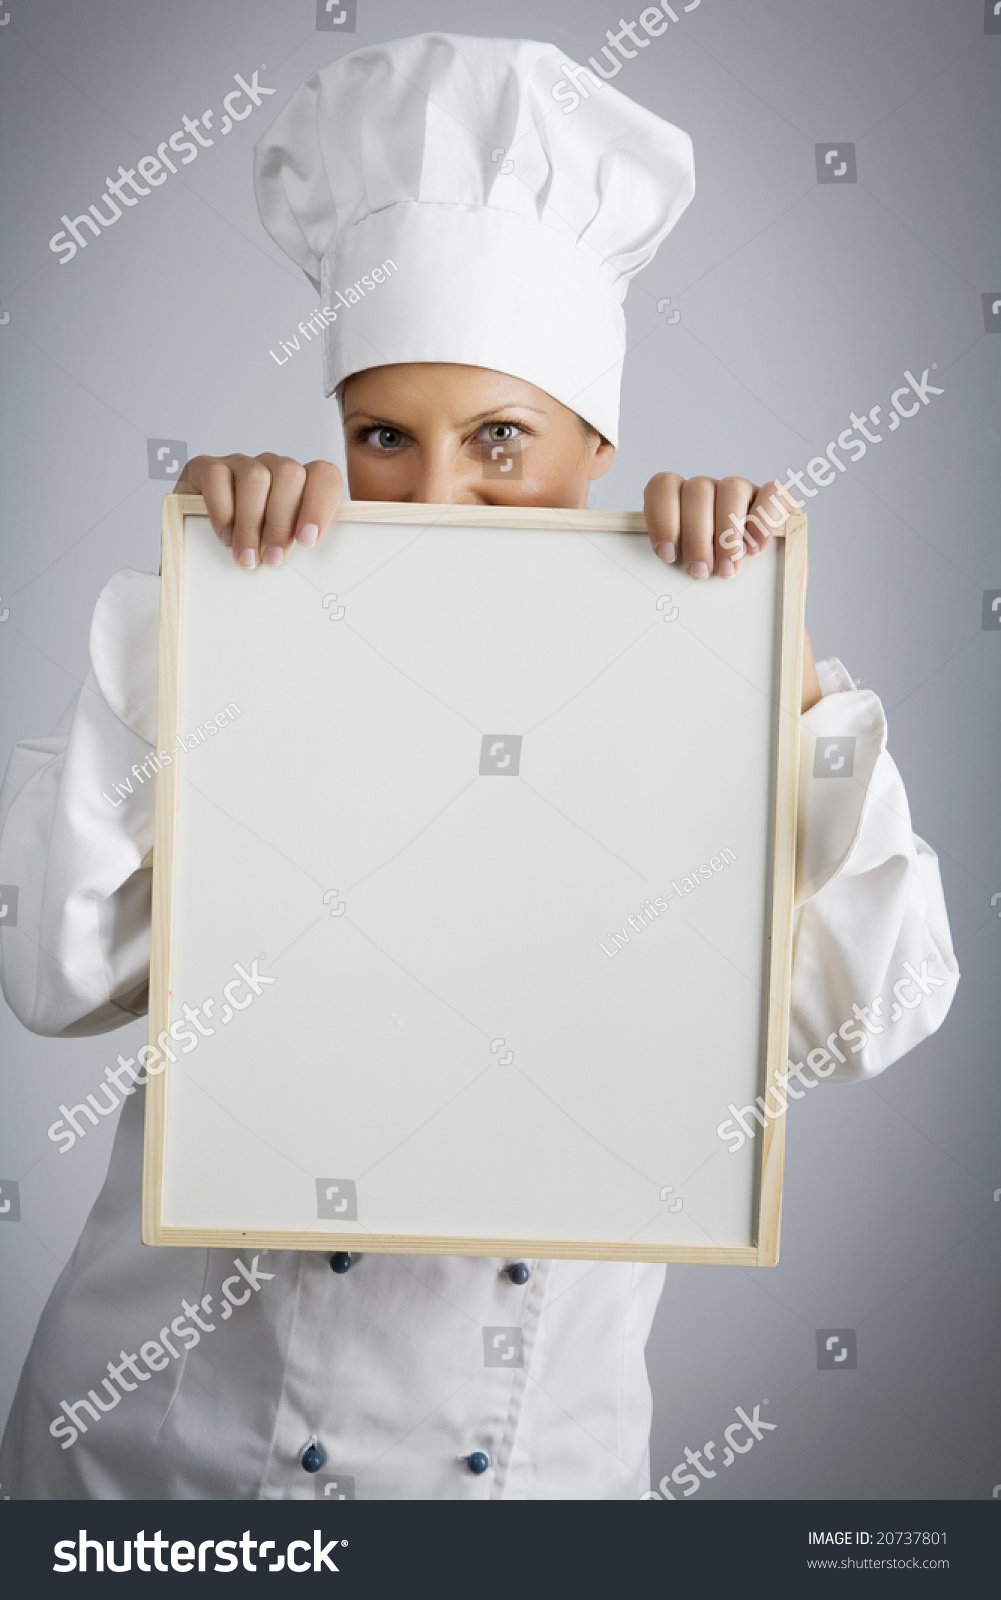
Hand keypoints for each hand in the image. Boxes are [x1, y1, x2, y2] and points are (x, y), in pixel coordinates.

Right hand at [174, 453, 341, 567]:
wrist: (198, 548)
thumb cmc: (249, 550)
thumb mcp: (279, 548)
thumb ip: (298, 546)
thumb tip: (313, 562)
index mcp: (299, 484)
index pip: (323, 476)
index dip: (319, 505)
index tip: (307, 540)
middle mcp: (271, 468)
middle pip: (289, 474)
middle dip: (281, 521)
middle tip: (272, 557)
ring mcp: (239, 464)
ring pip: (255, 477)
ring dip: (252, 522)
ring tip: (247, 556)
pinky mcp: (205, 467)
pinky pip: (217, 477)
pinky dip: (222, 510)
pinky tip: (224, 535)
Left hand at [644, 473, 820, 710]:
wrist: (750, 611)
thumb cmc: (703, 594)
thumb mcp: (674, 584)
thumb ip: (658, 573)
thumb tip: (626, 600)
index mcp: (677, 503)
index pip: (662, 486)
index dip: (662, 517)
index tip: (666, 556)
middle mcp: (708, 493)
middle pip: (696, 490)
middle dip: (696, 534)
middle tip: (699, 572)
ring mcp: (742, 494)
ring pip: (731, 487)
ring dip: (728, 530)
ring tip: (728, 568)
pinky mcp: (775, 504)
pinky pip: (771, 494)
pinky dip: (763, 516)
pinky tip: (757, 547)